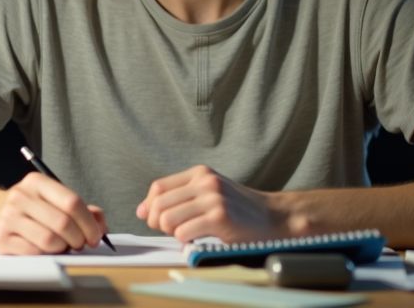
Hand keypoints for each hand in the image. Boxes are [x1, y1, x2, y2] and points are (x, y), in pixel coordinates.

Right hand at [0, 173, 107, 254]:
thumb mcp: (53, 200)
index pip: (71, 201)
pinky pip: (34, 252)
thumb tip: (100, 225)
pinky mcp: (1, 239)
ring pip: (50, 240)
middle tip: (81, 244)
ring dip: (63, 248)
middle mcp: (20, 196)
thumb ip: (82, 209)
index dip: (89, 222)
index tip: (95, 235)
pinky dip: (46, 255)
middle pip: (63, 223)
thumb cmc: (32, 210)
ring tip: (62, 245)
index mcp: (37, 182)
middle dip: (79, 238)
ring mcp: (8, 217)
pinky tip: (45, 249)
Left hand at [136, 165, 281, 242]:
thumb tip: (141, 210)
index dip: (149, 207)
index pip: (158, 188)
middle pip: (158, 204)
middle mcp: (205, 182)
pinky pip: (183, 232)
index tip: (155, 220)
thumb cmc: (237, 209)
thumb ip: (177, 198)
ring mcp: (213, 198)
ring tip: (188, 233)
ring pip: (167, 219)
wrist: (272, 217)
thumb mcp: (207, 194)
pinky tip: (199, 238)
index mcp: (200, 173)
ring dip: (173, 233)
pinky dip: (185, 240)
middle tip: (173, 231)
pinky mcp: (220, 217)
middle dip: (157, 223)